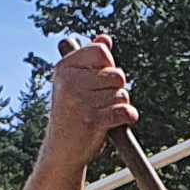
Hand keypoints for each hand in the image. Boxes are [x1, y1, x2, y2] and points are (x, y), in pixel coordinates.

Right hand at [44, 34, 137, 157]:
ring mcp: (80, 101)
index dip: (108, 66)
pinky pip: (125, 111)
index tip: (98, 81)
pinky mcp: (92, 120)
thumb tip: (105, 37)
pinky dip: (128, 117)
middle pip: (117, 74)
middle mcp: (69, 82)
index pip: (101, 51)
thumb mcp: (75, 83)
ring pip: (122, 94)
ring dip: (119, 106)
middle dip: (116, 90)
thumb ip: (90, 60)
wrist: (61, 151)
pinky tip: (117, 122)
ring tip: (101, 115)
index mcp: (64, 68)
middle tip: (100, 103)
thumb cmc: (72, 114)